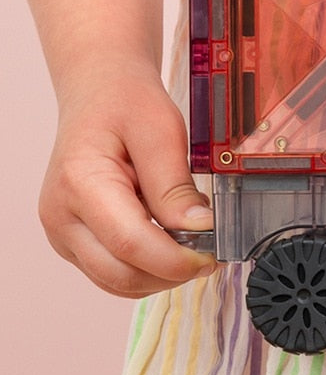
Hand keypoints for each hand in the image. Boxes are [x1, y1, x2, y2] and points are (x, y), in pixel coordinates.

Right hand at [40, 59, 216, 296]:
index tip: (213, 254)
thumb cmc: (125, 104)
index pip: (131, 244)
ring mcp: (63, 232)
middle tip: (212, 253)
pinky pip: (112, 271)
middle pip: (121, 274)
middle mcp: (62, 216)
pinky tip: (170, 241)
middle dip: (172, 272)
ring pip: (116, 281)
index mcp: (81, 184)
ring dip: (160, 274)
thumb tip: (199, 228)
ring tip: (192, 242)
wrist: (99, 93)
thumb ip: (176, 185)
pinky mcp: (74, 240)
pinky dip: (146, 267)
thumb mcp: (161, 131)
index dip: (177, 260)